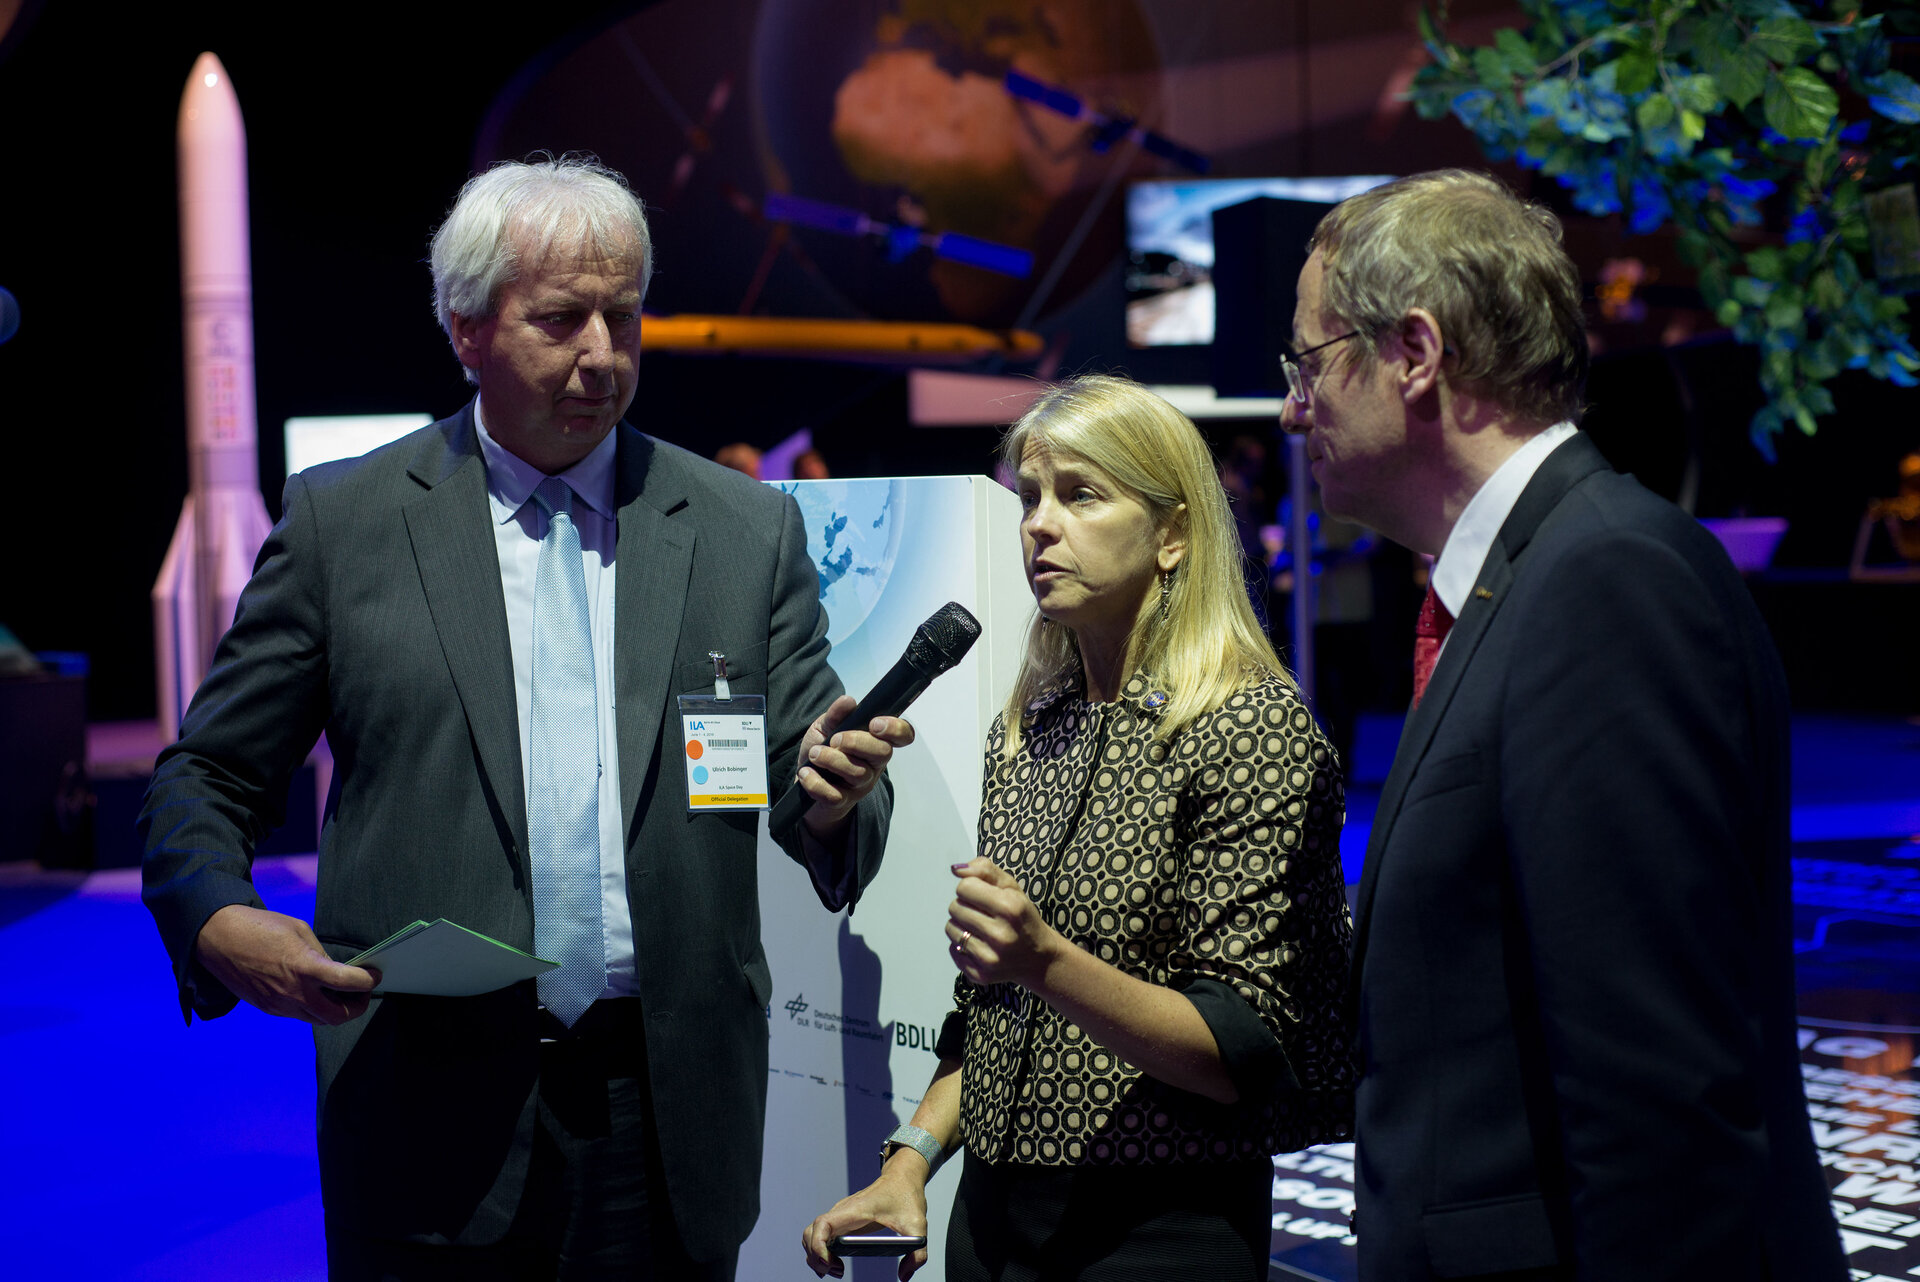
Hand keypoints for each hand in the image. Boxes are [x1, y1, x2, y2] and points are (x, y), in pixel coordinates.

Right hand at [193, 904, 377, 1024]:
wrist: (219, 938)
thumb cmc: (261, 927)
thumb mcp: (300, 931)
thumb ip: (320, 955)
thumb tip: (335, 972)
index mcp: (305, 968)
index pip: (347, 984)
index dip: (367, 982)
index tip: (374, 976)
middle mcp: (293, 992)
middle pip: (336, 1016)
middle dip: (355, 1007)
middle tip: (362, 993)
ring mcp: (278, 1004)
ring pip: (317, 1020)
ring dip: (334, 1011)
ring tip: (342, 994)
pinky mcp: (267, 1008)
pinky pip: (298, 1015)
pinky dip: (312, 1008)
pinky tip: (316, 993)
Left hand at [796, 694, 915, 840]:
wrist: (805, 779)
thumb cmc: (822, 749)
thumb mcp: (826, 727)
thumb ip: (836, 714)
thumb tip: (848, 701)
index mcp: (875, 741)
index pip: (903, 735)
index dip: (896, 729)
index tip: (875, 723)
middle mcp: (874, 764)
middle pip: (882, 752)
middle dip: (857, 742)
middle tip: (834, 739)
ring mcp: (860, 784)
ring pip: (858, 773)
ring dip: (832, 760)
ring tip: (814, 754)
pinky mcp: (843, 801)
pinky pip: (834, 795)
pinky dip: (816, 782)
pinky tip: (806, 772)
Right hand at [801, 1165, 930, 1279]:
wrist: (902, 1178)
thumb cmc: (906, 1195)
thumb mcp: (917, 1225)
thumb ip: (917, 1254)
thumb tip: (905, 1276)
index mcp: (855, 1210)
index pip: (823, 1225)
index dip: (818, 1246)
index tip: (831, 1263)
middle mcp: (842, 1211)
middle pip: (811, 1233)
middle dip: (816, 1256)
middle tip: (836, 1271)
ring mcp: (840, 1215)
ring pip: (812, 1234)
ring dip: (815, 1255)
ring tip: (835, 1270)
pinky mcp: (843, 1220)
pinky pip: (821, 1234)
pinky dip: (820, 1250)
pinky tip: (834, 1263)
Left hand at [946, 858, 1061, 990]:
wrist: (1038, 958)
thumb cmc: (1022, 917)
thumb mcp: (1011, 887)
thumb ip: (984, 870)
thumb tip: (956, 870)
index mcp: (1010, 908)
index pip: (964, 887)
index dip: (971, 888)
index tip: (983, 895)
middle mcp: (1001, 935)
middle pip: (954, 907)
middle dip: (965, 906)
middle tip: (982, 913)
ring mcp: (990, 958)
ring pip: (950, 928)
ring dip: (961, 925)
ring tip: (979, 928)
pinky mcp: (981, 975)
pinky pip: (953, 950)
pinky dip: (961, 945)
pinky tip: (979, 944)